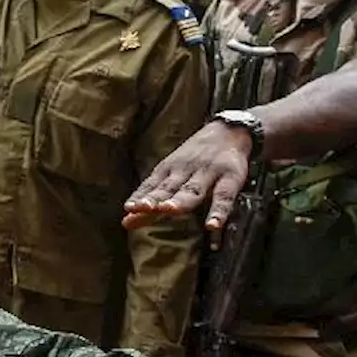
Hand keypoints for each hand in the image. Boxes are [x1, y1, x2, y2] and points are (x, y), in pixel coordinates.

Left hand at [122, 120, 252, 237]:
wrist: (229, 131)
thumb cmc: (196, 157)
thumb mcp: (171, 173)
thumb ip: (152, 198)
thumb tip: (126, 221)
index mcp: (169, 169)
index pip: (152, 185)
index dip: (141, 196)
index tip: (129, 208)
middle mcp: (186, 170)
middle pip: (168, 187)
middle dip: (155, 198)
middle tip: (142, 208)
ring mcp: (208, 173)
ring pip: (193, 189)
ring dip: (180, 200)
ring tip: (169, 210)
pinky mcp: (230, 178)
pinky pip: (223, 197)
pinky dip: (218, 211)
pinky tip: (212, 225)